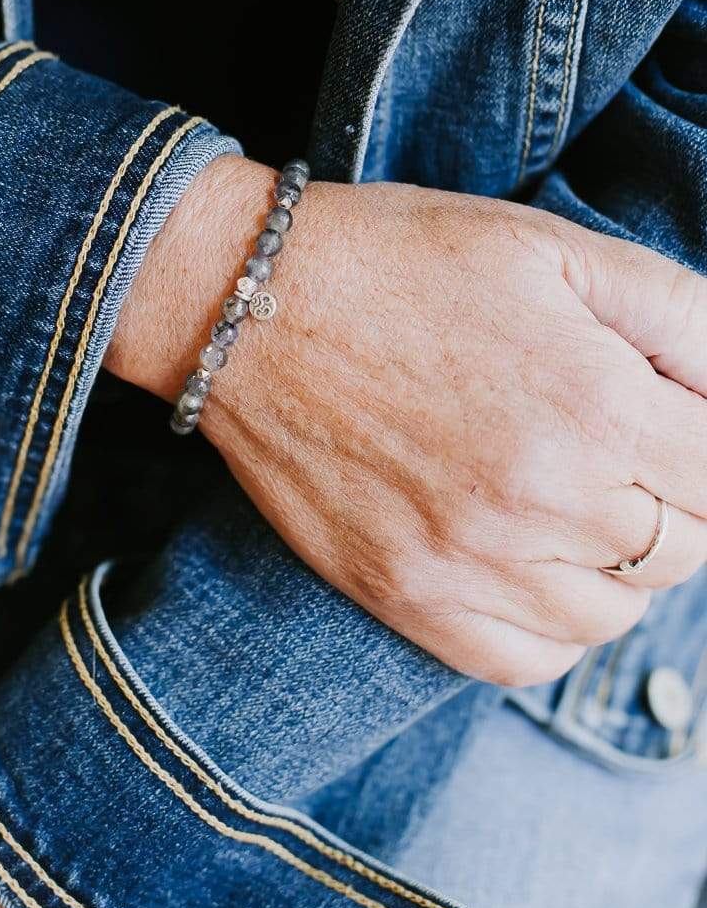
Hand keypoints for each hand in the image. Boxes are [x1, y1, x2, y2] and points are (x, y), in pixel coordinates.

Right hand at [107, 157, 706, 685]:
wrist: (247, 303)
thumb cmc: (401, 261)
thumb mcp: (555, 249)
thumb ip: (682, 316)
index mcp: (595, 409)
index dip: (706, 440)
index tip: (671, 416)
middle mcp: (540, 506)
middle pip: (686, 549)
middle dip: (675, 493)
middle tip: (620, 441)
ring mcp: (469, 566)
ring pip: (615, 614)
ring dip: (619, 560)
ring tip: (570, 493)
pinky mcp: (408, 599)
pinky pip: (528, 658)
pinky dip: (553, 620)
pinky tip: (530, 558)